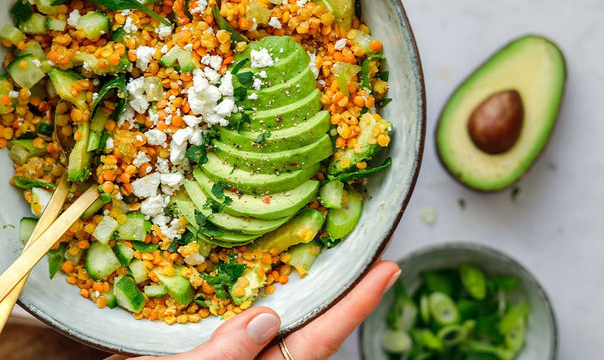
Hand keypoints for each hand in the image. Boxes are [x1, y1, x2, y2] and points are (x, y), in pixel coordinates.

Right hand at [107, 261, 399, 359]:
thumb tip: (265, 319)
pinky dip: (250, 302)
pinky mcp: (213, 351)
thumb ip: (226, 355)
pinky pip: (240, 327)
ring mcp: (240, 357)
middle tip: (367, 254)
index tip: (391, 269)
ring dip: (295, 293)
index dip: (358, 303)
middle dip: (337, 292)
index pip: (321, 337)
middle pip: (308, 328)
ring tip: (318, 256)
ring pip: (275, 326)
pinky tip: (251, 280)